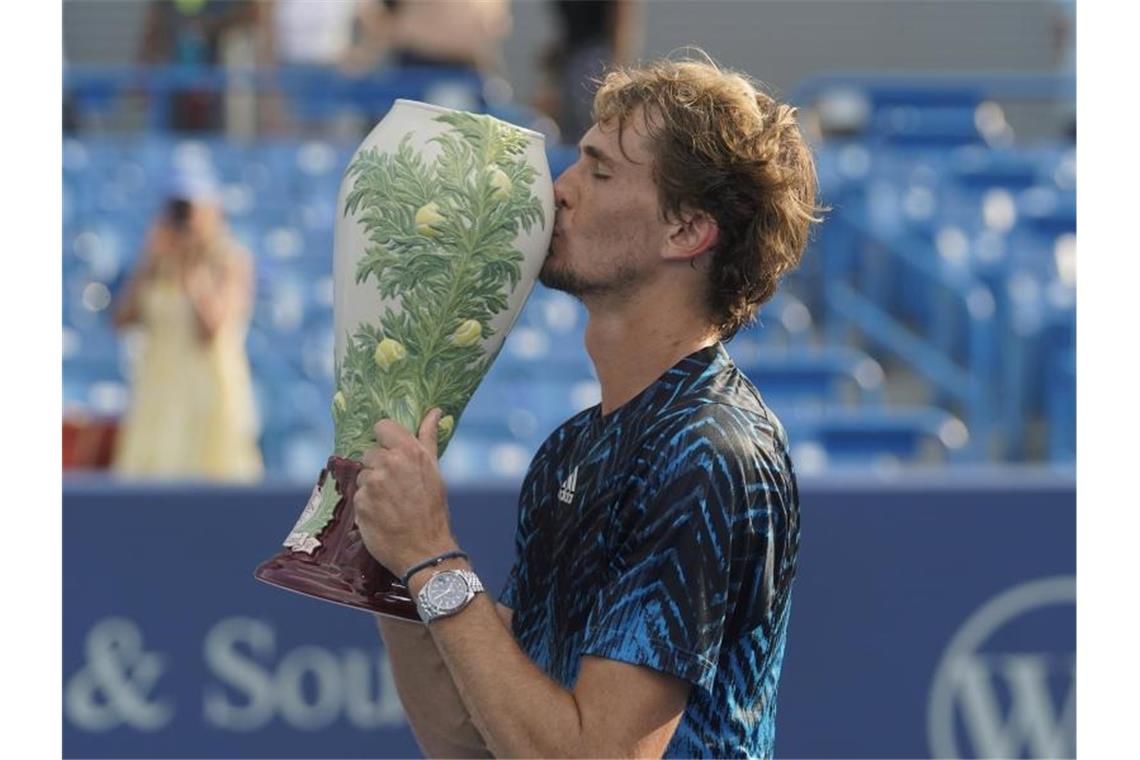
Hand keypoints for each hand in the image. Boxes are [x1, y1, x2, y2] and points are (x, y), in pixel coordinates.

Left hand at [354, 408, 457, 577]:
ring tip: (390, 503)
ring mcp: (372, 483)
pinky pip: (358, 494)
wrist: (424, 551)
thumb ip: (428, 437)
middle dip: (380, 466)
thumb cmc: (433, 509)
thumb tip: (435, 411)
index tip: (392, 451)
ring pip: (364, 474)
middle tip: (396, 486)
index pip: (382, 427)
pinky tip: (381, 514)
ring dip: (372, 486)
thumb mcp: (434, 470)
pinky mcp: (360, 503)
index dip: (386, 439)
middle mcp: (388, 463)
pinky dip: (367, 503)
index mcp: (408, 451)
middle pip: (371, 452)